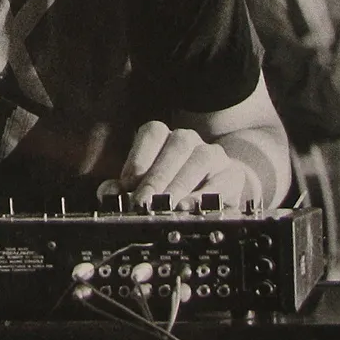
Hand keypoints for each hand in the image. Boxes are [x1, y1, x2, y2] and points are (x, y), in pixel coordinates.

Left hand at [97, 120, 254, 209]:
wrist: (214, 186)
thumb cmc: (171, 183)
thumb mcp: (145, 183)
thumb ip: (123, 187)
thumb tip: (107, 193)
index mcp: (163, 135)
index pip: (152, 133)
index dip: (139, 158)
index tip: (127, 184)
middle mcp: (187, 139)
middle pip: (175, 146)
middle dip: (157, 176)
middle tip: (144, 201)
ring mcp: (212, 154)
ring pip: (200, 159)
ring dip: (181, 183)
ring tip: (168, 205)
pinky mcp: (231, 174)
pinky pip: (222, 181)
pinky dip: (206, 194)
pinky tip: (192, 207)